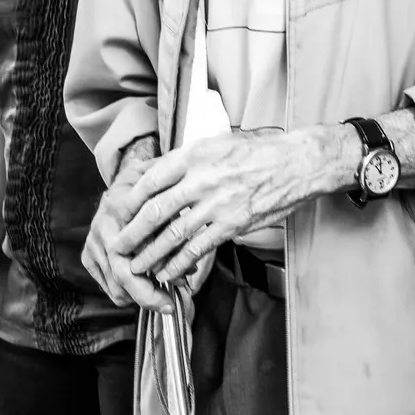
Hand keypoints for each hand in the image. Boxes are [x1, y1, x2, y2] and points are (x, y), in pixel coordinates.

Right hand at [84, 149, 174, 312]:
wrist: (125, 182)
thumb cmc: (153, 191)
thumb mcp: (168, 199)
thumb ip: (177, 230)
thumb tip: (189, 268)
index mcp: (121, 208)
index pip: (140, 250)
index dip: (162, 270)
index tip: (182, 284)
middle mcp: (102, 228)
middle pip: (123, 274)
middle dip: (148, 296)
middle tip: (169, 306)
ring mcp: (93, 243)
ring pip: (116, 286)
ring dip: (141, 295)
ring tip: (163, 294)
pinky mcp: (88, 256)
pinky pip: (109, 286)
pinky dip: (128, 292)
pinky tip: (145, 285)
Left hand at [110, 128, 335, 286]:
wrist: (297, 163)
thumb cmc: (260, 150)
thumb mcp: (219, 141)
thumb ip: (190, 157)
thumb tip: (159, 170)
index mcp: (195, 155)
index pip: (151, 179)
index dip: (131, 199)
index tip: (120, 212)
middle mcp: (202, 179)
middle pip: (155, 210)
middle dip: (132, 232)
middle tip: (118, 245)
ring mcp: (217, 204)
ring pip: (173, 235)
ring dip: (150, 254)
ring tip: (136, 267)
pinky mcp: (232, 225)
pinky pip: (197, 249)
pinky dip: (178, 264)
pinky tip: (167, 272)